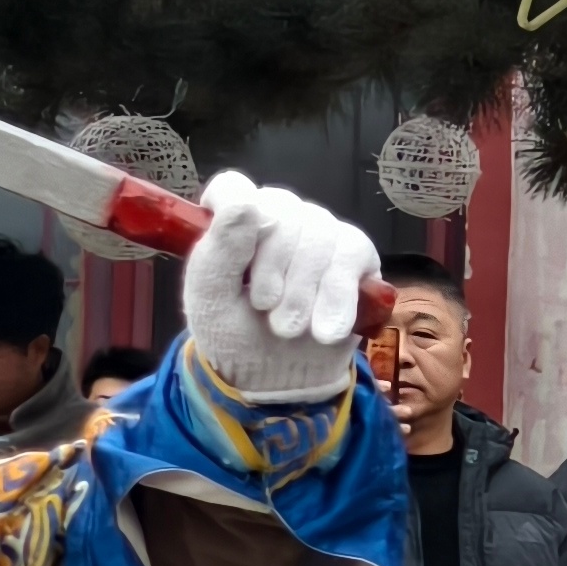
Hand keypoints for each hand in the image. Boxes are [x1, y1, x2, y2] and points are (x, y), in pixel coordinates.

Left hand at [180, 170, 378, 403]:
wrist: (276, 377)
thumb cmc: (234, 332)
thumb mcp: (211, 300)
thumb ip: (218, 253)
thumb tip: (242, 205)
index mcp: (234, 222)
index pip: (233, 188)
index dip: (236, 213)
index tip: (238, 257)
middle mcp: (280, 216)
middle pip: (282, 213)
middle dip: (273, 270)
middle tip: (263, 309)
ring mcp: (320, 230)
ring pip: (319, 235)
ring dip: (302, 292)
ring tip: (287, 328)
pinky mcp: (355, 252)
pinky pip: (352, 254)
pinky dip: (336, 297)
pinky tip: (324, 330)